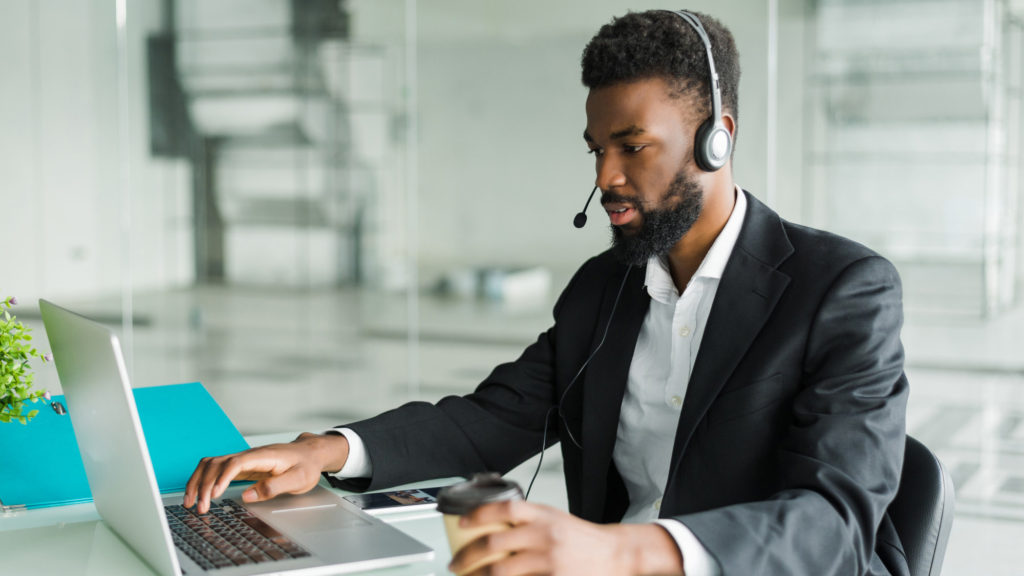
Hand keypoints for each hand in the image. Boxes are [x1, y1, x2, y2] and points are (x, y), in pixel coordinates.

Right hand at [183, 432, 348, 513]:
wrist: (310, 453)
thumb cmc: (306, 465)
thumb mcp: (298, 479)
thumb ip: (274, 487)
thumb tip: (248, 495)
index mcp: (263, 456)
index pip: (236, 463)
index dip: (222, 478)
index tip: (215, 495)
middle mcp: (249, 455)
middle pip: (217, 463)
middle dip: (204, 485)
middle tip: (201, 508)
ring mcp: (243, 459)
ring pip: (211, 464)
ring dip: (198, 481)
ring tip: (191, 503)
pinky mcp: (241, 465)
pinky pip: (215, 469)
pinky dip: (203, 480)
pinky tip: (198, 493)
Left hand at [448, 500, 683, 575]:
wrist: (616, 556)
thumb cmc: (584, 539)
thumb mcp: (555, 520)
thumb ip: (528, 522)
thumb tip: (492, 529)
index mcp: (544, 515)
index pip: (505, 508)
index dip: (479, 514)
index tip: (462, 522)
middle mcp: (544, 536)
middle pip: (494, 543)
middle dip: (468, 555)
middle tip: (456, 563)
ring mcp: (548, 561)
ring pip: (501, 570)